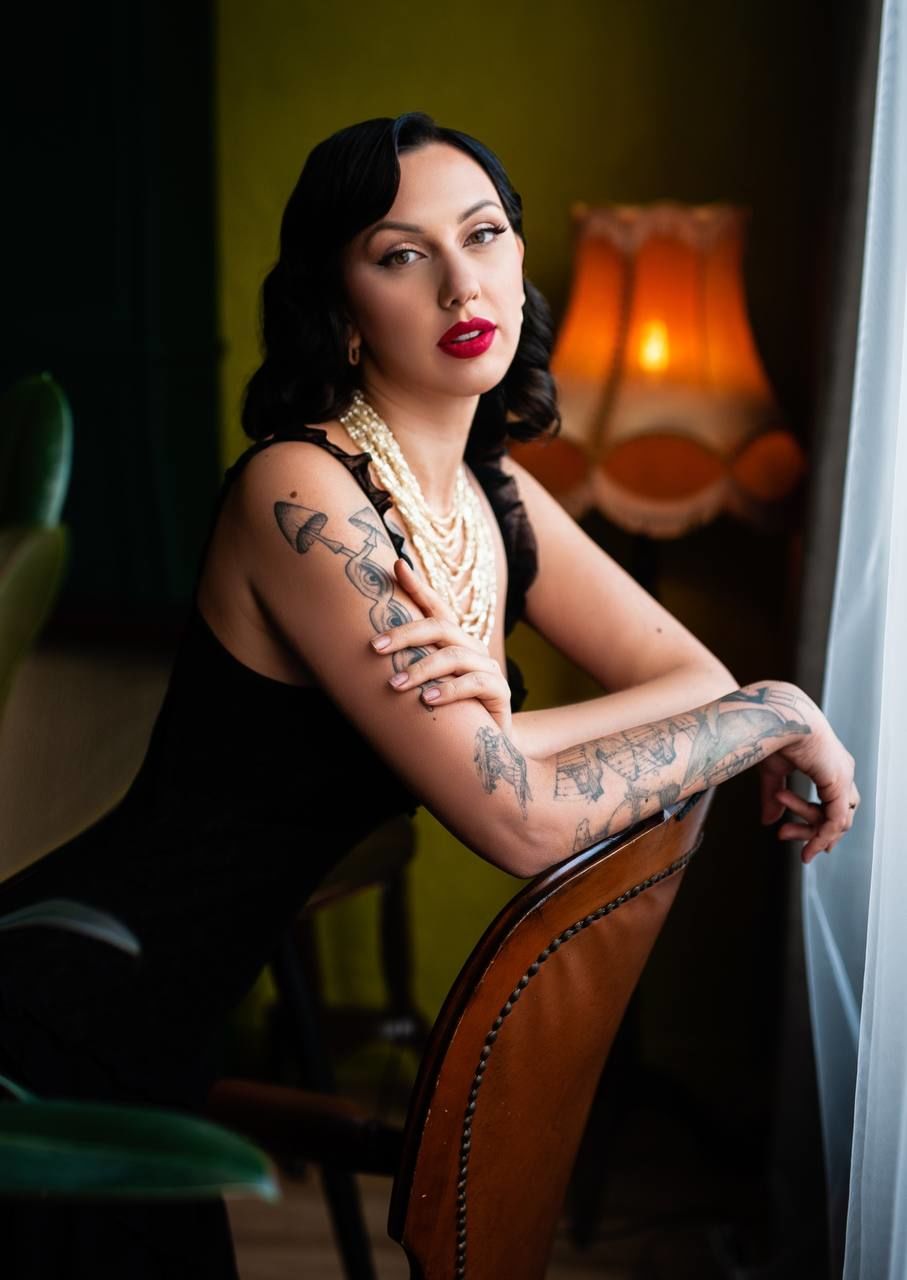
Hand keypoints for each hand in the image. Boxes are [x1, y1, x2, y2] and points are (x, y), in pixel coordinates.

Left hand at [370, 558, 513, 737]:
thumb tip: (363, 651)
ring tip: (395, 685)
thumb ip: (404, 667)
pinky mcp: (499, 692)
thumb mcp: (422, 687)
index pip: (436, 607)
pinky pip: (475, 683)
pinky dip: (450, 690)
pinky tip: (428, 700)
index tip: (396, 566)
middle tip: (374, 647)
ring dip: (421, 668)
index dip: (418, 586)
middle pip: (440, 627)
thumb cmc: (445, 714)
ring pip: (454, 656)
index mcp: (453, 641)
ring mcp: (487, 668)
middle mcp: (472, 648)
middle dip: (405, 633)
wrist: (481, 748)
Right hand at [757, 683, 859, 863]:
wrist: (776, 718)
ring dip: (809, 832)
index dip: (823, 822)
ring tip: (782, 832)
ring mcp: (843, 776)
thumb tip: (769, 821)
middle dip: (813, 831)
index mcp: (830, 764)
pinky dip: (821, 836)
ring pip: (838, 821)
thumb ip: (773, 797)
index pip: (836, 802)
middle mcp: (842, 770)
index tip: (804, 837)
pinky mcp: (838, 783)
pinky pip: (835, 821)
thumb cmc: (774, 733)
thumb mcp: (773, 772)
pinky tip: (808, 847)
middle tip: (785, 837)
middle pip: (840, 814)